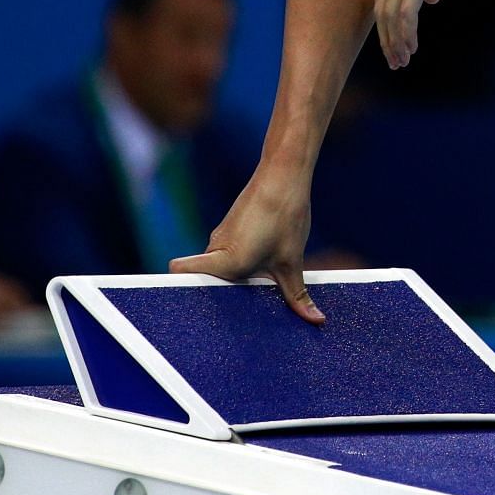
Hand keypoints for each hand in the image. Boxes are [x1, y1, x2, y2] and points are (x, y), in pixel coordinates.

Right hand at [169, 170, 323, 323]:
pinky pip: (227, 255)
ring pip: (217, 267)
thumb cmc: (285, 216)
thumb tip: (315, 319)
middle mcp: (215, 250)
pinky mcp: (230, 230)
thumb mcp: (292, 261)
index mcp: (225, 262)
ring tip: (258, 293)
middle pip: (203, 279)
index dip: (179, 289)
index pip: (179, 272)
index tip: (197, 310)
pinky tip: (262, 270)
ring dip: (233, 280)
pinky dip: (239, 265)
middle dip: (220, 296)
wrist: (284, 175)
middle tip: (242, 313)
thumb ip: (296, 295)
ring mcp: (220, 239)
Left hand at [374, 0, 490, 68]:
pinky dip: (406, 30)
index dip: (386, 24)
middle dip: (386, 38)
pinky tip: (411, 45)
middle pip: (381, 8)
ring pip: (391, 12)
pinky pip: (407, 8)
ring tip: (402, 60)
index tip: (395, 44)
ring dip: (395, 40)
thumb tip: (430, 1)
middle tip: (396, 62)